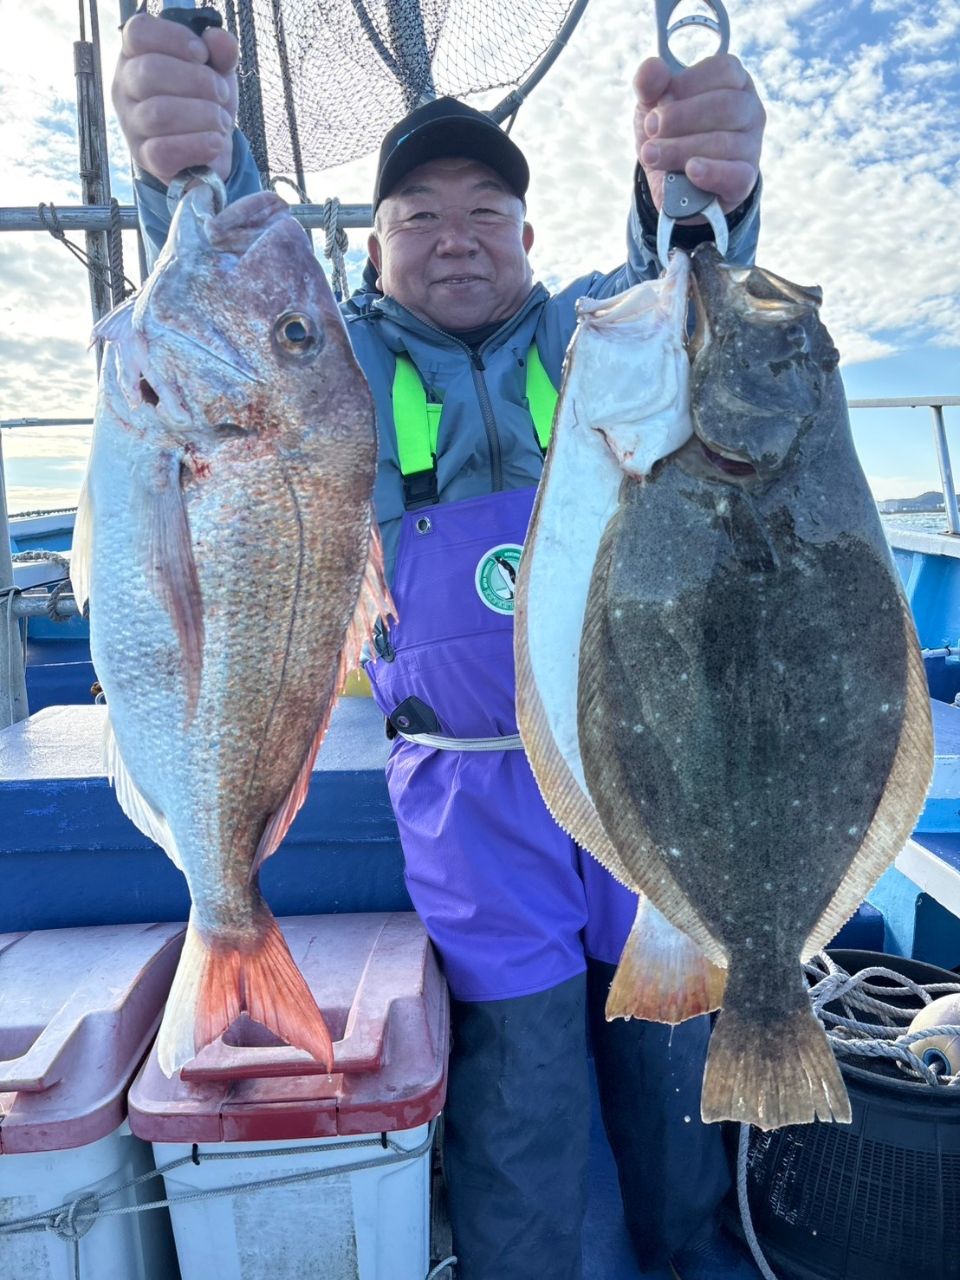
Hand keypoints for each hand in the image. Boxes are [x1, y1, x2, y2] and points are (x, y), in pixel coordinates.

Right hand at [112, 12, 239, 185]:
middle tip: (221, 94)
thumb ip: (220, 51)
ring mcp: (131, 124)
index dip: (174, 38)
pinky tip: (216, 143)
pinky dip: (198, 146)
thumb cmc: (205, 100)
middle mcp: (125, 87)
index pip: (138, 32)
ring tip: (222, 122)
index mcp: (136, 55)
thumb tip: (218, 38)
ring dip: (203, 116)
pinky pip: (163, 151)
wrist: (212, 149)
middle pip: (150, 71)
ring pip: (158, 113)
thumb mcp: (217, 69)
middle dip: (198, 81)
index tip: (203, 54)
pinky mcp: (144, 157)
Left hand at [634, 53, 764, 214]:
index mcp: (733, 80)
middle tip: (650, 129)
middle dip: (681, 117)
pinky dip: (712, 173)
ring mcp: (752, 145)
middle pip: (725, 105)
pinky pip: (737, 175)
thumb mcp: (653, 105)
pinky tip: (691, 171)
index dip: (688, 83)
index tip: (658, 101)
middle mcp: (750, 109)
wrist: (671, 184)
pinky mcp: (746, 179)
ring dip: (681, 149)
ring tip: (651, 155)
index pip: (723, 69)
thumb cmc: (669, 133)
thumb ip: (650, 83)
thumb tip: (652, 66)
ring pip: (725, 142)